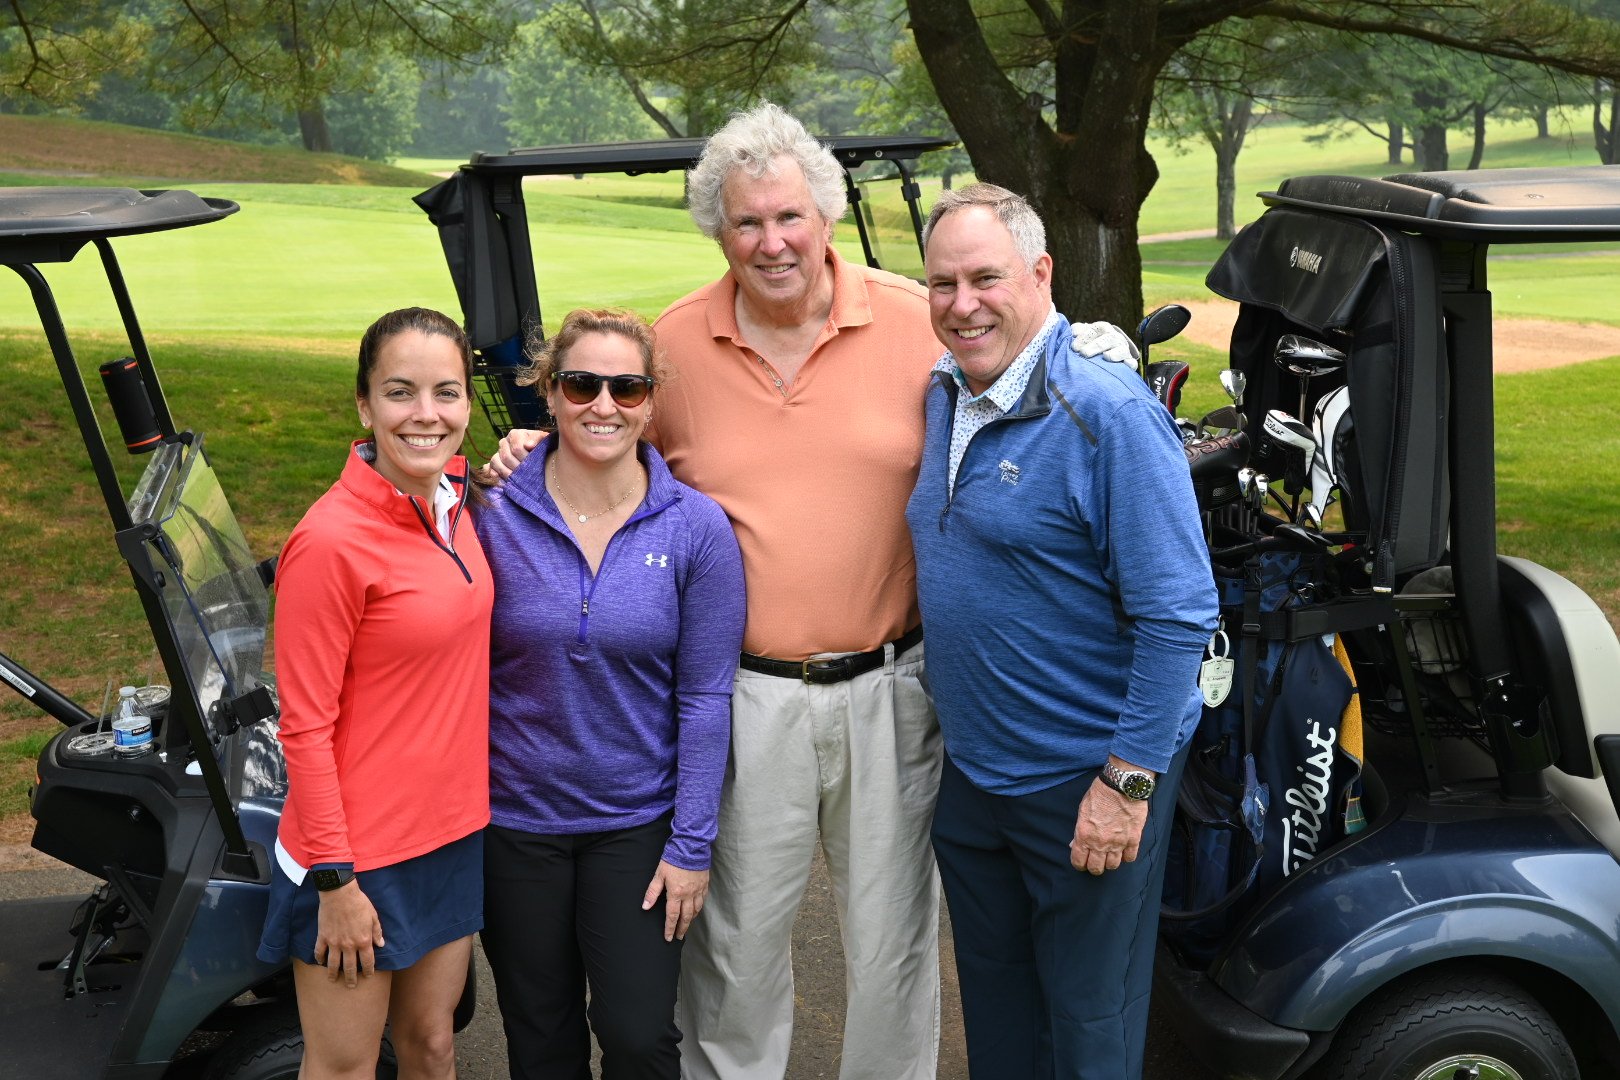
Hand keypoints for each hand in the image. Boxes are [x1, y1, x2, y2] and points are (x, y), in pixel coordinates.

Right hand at [313, 880, 384, 986]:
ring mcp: (334, 942)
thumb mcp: (373, 916)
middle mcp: (349, 945)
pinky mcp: (323, 937)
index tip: (368, 976)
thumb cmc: (359, 903)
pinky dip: (319, 959)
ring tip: (333, 980)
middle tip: (351, 986)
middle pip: (350, 967)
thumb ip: (377, 932)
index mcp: (363, 941)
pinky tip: (320, 963)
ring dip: (333, 974)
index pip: (367, 961)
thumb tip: (381, 944)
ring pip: (333, 964)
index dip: (368, 970)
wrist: (339, 894)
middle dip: (351, 978)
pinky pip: (319, 952)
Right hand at [485, 428, 544, 480]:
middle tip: (527, 474)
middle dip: (517, 467)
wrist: (538, 457)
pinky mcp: (493, 463)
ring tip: (517, 479)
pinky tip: (503, 482)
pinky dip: (495, 476)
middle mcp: (504, 442)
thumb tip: (528, 445)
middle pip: (506, 457)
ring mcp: (497, 453)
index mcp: (515, 434)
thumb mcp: (542, 440)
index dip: (525, 458)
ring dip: (507, 473)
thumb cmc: (541, 448)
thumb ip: (538, 438)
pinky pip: (489, 469)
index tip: (534, 464)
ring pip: (496, 462)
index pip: (516, 448)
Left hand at [642, 860, 709, 941]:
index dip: (670, 928)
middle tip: (678, 936)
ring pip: (696, 910)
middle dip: (682, 928)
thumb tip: (645, 907)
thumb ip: (652, 892)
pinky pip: (703, 900)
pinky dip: (699, 908)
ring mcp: (698, 890)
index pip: (672, 916)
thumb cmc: (673, 859)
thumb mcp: (659, 875)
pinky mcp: (704, 884)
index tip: (668, 938)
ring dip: (691, 919)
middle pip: (686, 917)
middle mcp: (688, 895)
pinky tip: (696, 910)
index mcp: (676, 893)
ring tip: (686, 925)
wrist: (691, 846)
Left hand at [1069, 758, 1152, 874]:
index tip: (1082, 862)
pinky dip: (1126, 856)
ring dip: (1110, 862)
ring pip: (1113, 866)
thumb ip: (1080, 830)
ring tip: (1110, 855)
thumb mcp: (1082, 811)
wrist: (1121, 785)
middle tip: (1095, 861)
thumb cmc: (1099, 794)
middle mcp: (1100, 843)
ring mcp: (1118, 842)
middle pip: (1096, 868)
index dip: (1079, 864)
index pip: (1079, 861)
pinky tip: (1124, 850)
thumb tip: (1076, 844)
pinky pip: (1130, 857)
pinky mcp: (1133, 839)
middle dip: (1094, 867)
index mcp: (1084, 835)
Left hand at [1070, 321, 1139, 370]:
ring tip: (1106, 356)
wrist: (1107, 351)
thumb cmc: (1090, 343)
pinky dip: (1129, 363)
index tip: (1074, 347)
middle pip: (1108, 338)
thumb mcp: (1084, 334)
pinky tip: (1125, 364)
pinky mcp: (1128, 362)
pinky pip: (1132, 362)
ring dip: (1114, 353)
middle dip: (1096, 345)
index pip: (1095, 329)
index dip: (1084, 337)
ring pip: (1122, 349)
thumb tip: (1073, 332)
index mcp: (1102, 328)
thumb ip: (1078, 331)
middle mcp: (1114, 337)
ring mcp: (1122, 349)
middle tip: (1084, 353)